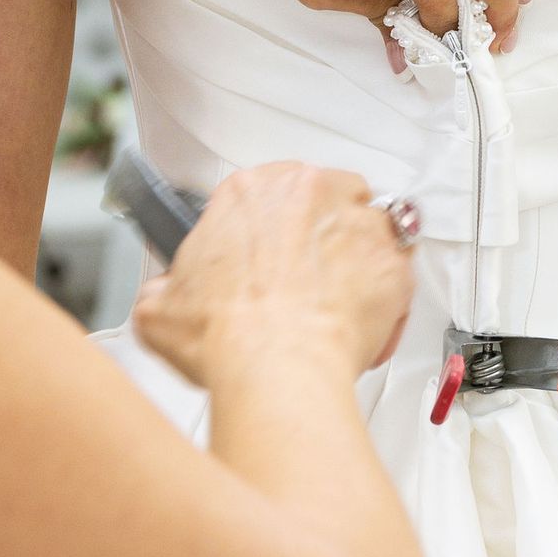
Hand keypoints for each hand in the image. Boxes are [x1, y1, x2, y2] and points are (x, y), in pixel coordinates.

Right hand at [132, 161, 413, 389]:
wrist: (277, 365)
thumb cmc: (229, 333)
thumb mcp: (160, 307)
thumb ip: (165, 288)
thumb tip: (164, 297)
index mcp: (250, 191)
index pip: (267, 193)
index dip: (269, 230)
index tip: (268, 256)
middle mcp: (308, 191)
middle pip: (323, 198)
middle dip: (317, 235)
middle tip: (303, 280)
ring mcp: (357, 221)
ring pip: (366, 225)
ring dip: (355, 257)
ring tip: (337, 301)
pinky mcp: (392, 259)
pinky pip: (397, 271)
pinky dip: (385, 295)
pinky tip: (360, 324)